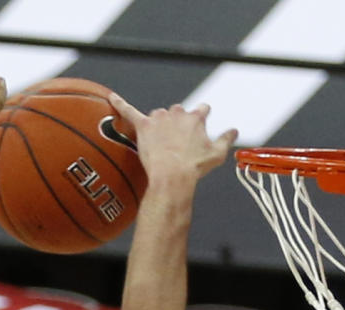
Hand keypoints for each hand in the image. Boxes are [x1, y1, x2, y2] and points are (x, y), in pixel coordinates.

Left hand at [107, 97, 236, 186]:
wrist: (174, 177)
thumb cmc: (195, 168)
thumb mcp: (217, 154)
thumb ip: (226, 139)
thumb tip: (235, 131)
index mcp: (196, 117)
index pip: (201, 110)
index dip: (201, 118)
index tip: (199, 127)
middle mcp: (178, 112)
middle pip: (177, 113)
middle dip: (176, 126)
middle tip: (176, 146)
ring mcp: (160, 118)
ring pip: (158, 116)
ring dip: (158, 126)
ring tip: (159, 145)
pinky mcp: (144, 126)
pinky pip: (129, 111)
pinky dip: (119, 104)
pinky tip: (110, 98)